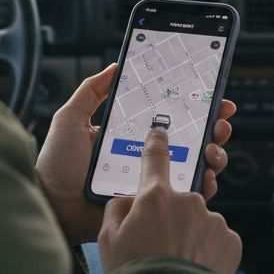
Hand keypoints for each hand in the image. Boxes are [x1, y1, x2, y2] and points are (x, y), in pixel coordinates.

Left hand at [35, 64, 236, 245]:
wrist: (52, 205)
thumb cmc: (57, 165)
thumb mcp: (71, 119)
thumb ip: (90, 92)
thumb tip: (114, 67)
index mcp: (133, 136)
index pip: (172, 118)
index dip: (196, 107)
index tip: (213, 96)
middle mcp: (149, 158)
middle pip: (193, 140)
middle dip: (214, 127)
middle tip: (220, 120)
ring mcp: (155, 182)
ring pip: (198, 166)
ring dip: (214, 154)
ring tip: (211, 148)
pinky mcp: (156, 206)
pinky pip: (187, 196)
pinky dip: (204, 186)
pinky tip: (205, 175)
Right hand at [98, 126, 242, 273]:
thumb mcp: (108, 239)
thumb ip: (117, 209)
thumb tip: (130, 200)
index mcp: (155, 196)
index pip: (156, 157)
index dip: (157, 143)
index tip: (160, 134)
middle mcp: (188, 201)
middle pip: (179, 201)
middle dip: (172, 218)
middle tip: (159, 246)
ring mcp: (212, 219)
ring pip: (199, 221)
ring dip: (190, 236)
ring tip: (177, 263)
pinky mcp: (230, 239)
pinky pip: (216, 238)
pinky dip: (207, 250)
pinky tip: (194, 267)